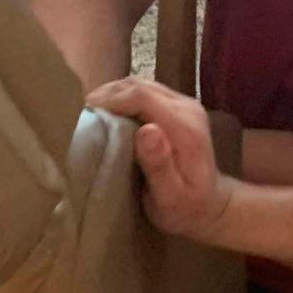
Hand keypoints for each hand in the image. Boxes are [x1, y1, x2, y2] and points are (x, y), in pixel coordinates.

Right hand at [86, 76, 236, 242]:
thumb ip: (159, 165)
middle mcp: (187, 108)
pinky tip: (108, 114)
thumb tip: (146, 130)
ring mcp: (184, 104)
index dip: (109, 99)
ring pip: (140, 84)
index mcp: (185, 127)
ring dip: (113, 94)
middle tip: (80, 114)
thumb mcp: (171, 197)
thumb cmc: (186, 208)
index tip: (84, 113)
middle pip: (139, 85)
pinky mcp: (178, 106)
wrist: (211, 206)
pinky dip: (122, 98)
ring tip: (90, 114)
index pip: (142, 96)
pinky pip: (145, 92)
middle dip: (106, 95)